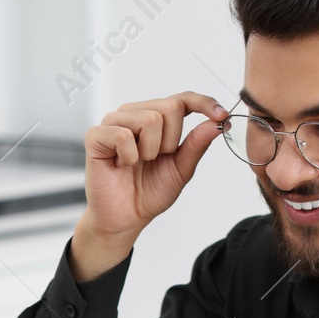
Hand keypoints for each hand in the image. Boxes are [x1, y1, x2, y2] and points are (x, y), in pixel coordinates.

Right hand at [70, 92, 227, 281]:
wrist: (125, 218)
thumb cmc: (148, 192)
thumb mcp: (181, 170)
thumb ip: (196, 145)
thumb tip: (216, 123)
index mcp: (156, 118)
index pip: (183, 99)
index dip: (204, 103)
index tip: (221, 116)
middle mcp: (135, 114)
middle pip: (170, 106)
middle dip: (171, 141)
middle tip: (154, 159)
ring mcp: (114, 122)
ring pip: (150, 119)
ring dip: (150, 150)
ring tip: (137, 163)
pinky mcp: (96, 135)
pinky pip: (124, 135)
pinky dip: (129, 156)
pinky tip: (121, 164)